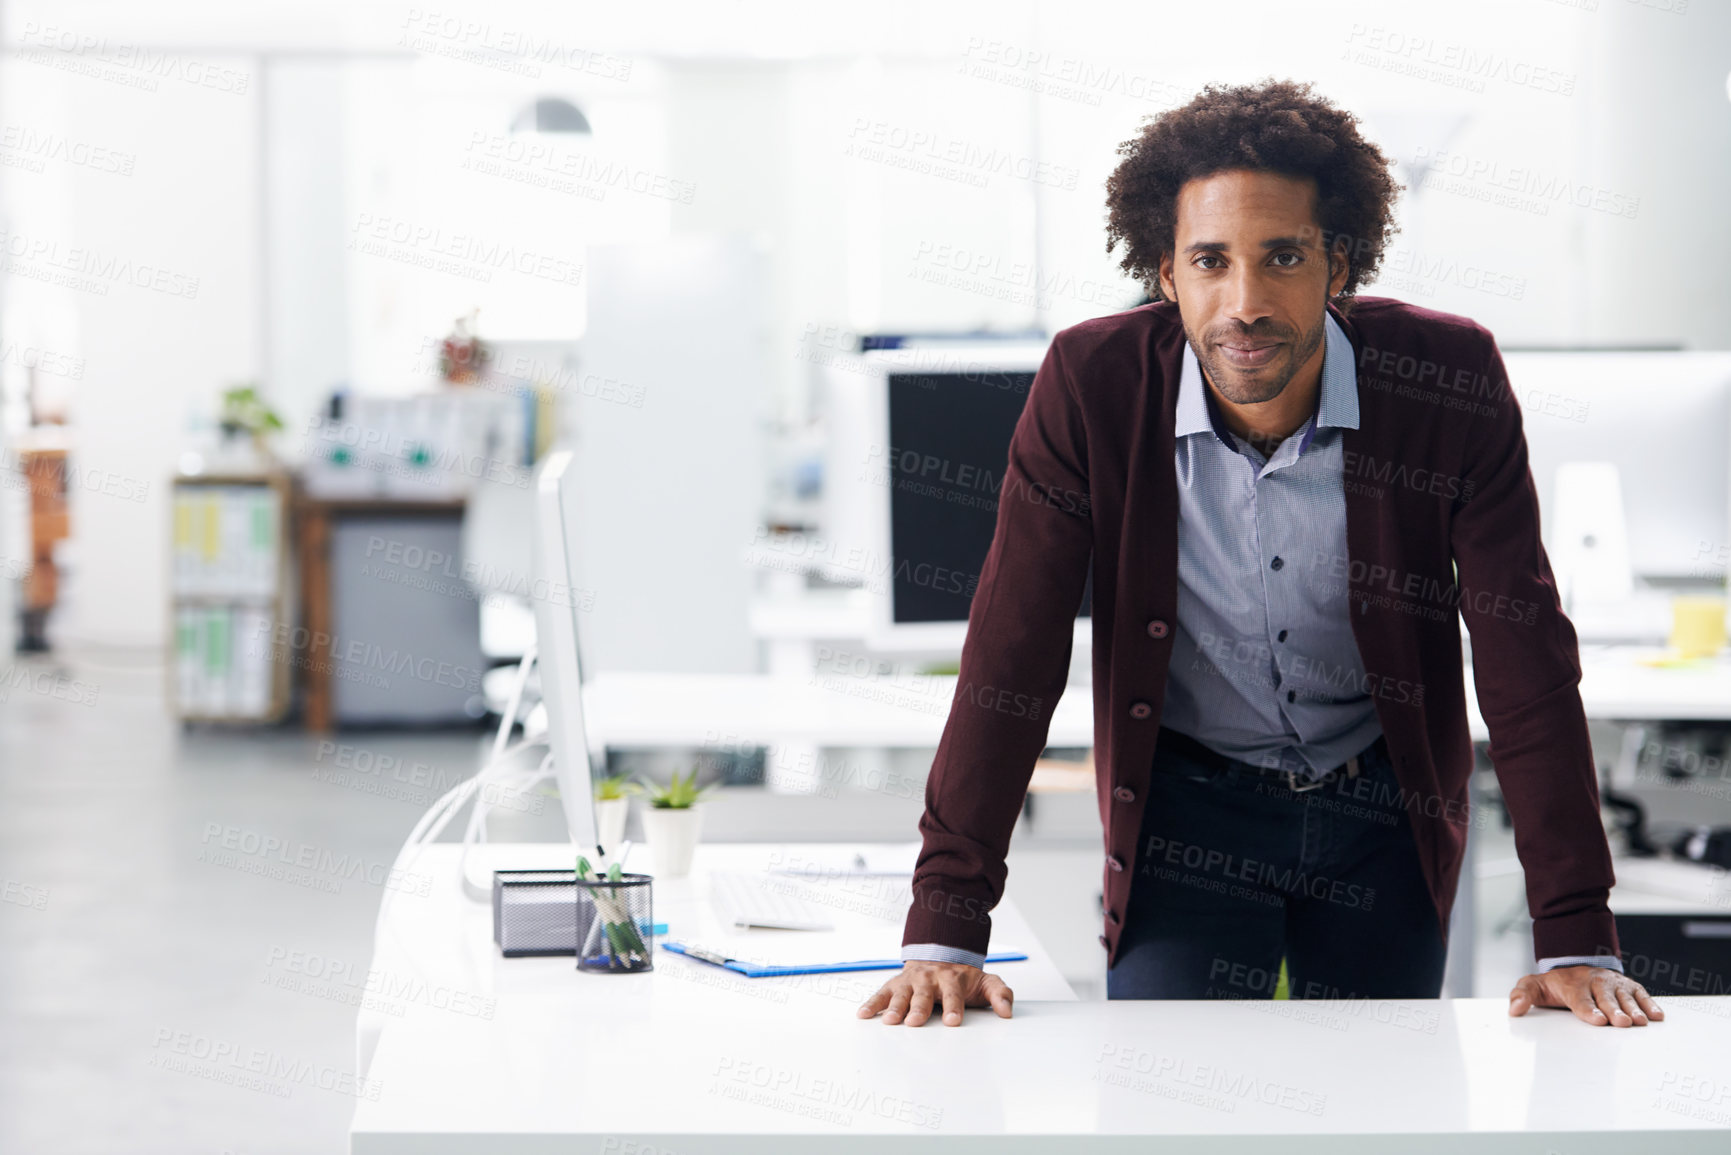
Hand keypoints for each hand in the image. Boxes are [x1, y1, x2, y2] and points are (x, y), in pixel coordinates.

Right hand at [857, 961, 1013, 1026]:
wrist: (940, 954)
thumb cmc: (963, 977)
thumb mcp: (986, 982)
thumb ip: (999, 994)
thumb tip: (1007, 1012)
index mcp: (951, 979)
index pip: (953, 994)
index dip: (953, 1007)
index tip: (952, 1022)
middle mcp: (929, 979)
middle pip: (923, 995)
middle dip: (919, 1008)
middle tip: (915, 1022)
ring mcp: (910, 980)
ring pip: (901, 994)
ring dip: (894, 1006)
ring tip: (889, 1020)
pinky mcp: (895, 984)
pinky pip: (881, 993)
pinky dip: (872, 1003)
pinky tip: (863, 1014)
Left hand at [1508, 965, 1663, 1026]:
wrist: (1574, 967)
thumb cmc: (1555, 985)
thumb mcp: (1533, 987)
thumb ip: (1522, 996)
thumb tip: (1514, 1010)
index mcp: (1572, 985)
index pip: (1580, 999)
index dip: (1589, 1010)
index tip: (1598, 1020)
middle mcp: (1595, 982)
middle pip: (1605, 998)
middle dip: (1614, 1010)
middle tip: (1622, 1023)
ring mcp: (1613, 984)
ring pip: (1625, 997)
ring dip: (1634, 1009)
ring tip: (1641, 1022)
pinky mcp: (1628, 986)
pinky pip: (1641, 994)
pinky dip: (1650, 1004)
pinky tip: (1657, 1016)